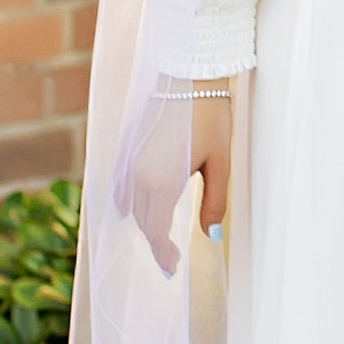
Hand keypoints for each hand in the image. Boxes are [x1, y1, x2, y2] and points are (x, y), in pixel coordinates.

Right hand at [122, 86, 237, 275]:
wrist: (187, 74)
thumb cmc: (210, 115)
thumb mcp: (220, 162)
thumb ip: (214, 201)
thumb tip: (211, 235)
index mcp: (161, 182)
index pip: (156, 231)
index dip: (164, 253)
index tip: (172, 269)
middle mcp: (138, 175)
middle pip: (143, 221)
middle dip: (156, 242)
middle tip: (170, 260)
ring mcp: (128, 161)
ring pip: (132, 205)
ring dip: (145, 223)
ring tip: (160, 239)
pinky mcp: (126, 148)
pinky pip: (122, 186)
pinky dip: (128, 203)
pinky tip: (136, 209)